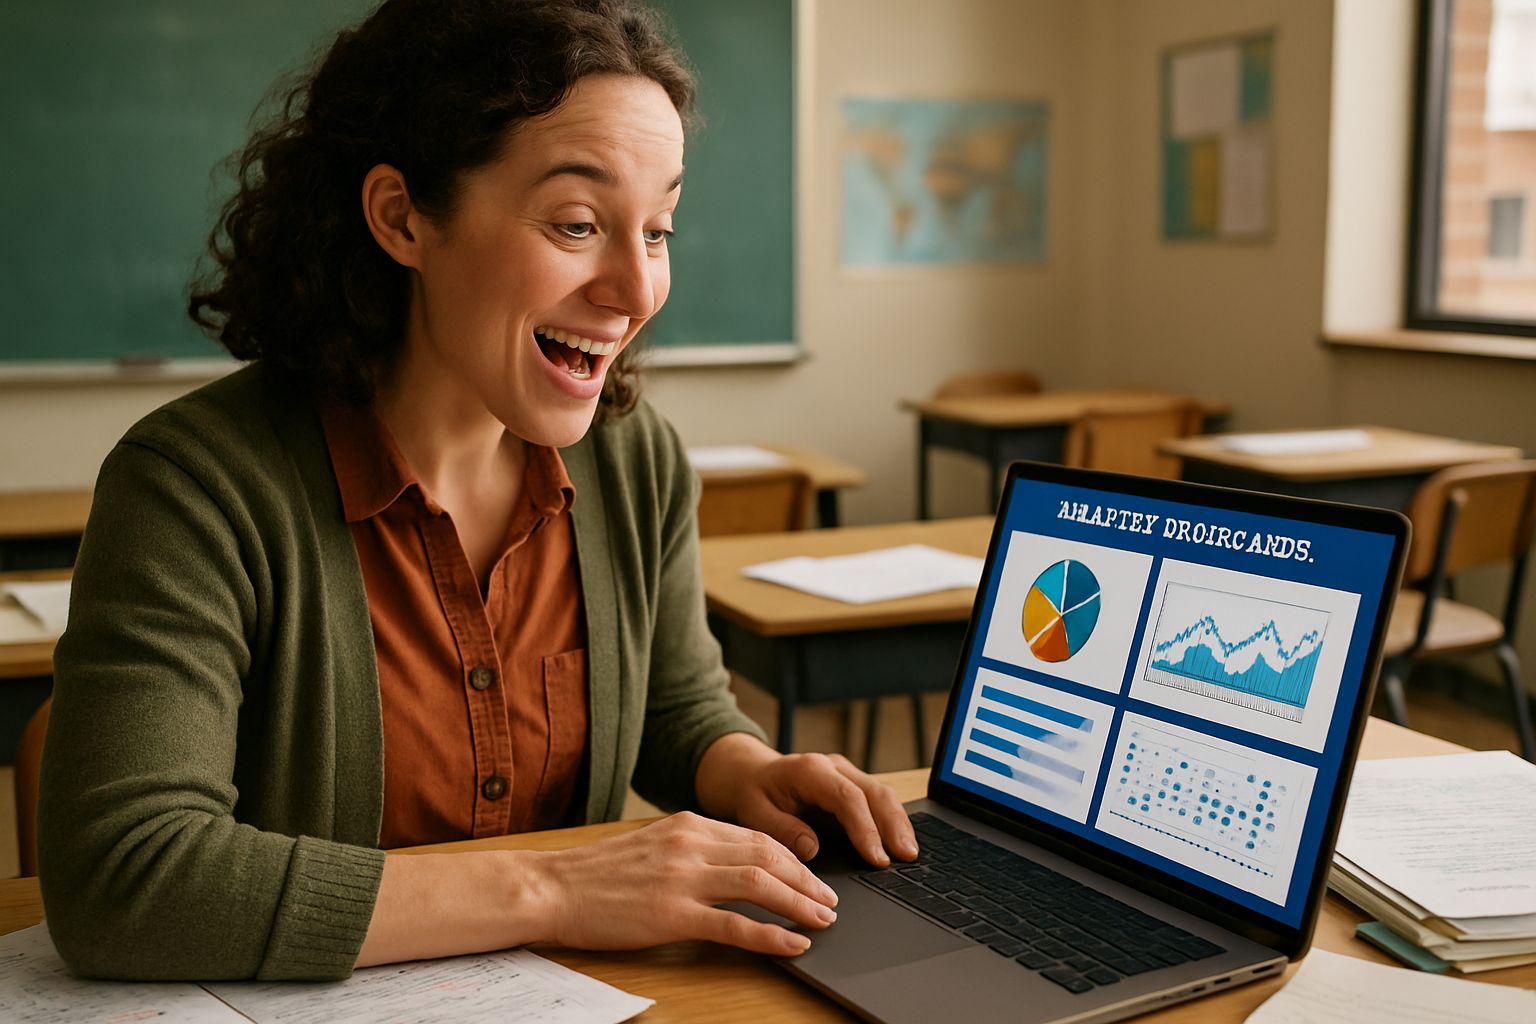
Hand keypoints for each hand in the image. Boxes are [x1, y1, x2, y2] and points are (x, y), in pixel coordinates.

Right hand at [529, 811, 838, 955]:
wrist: (550, 887)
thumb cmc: (596, 874)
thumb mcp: (652, 845)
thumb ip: (691, 850)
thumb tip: (734, 867)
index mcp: (687, 824)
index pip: (757, 836)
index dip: (793, 858)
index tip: (812, 876)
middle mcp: (690, 844)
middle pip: (768, 855)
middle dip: (807, 880)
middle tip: (830, 900)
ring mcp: (681, 878)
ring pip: (760, 884)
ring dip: (799, 903)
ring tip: (823, 920)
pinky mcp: (671, 915)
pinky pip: (734, 924)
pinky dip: (770, 935)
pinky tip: (792, 944)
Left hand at [698, 736, 919, 867]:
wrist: (751, 776)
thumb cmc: (753, 795)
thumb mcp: (753, 813)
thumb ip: (781, 830)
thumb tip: (812, 849)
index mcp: (809, 770)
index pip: (847, 797)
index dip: (865, 828)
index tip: (876, 858)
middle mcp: (833, 767)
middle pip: (874, 792)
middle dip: (893, 825)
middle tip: (906, 857)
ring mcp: (846, 774)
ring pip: (882, 794)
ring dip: (899, 823)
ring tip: (910, 854)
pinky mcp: (853, 785)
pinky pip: (879, 800)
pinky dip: (893, 821)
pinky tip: (901, 844)